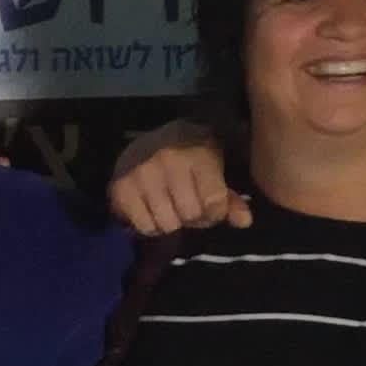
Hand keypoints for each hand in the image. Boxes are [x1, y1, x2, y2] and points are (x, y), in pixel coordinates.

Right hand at [107, 124, 253, 237]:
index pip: (213, 203)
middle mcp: (168, 162)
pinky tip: (151, 208)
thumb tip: (244, 222)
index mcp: (197, 154)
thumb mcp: (215, 168)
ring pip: (166, 225)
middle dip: (192, 217)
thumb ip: (230, 198)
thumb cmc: (191, 155)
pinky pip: (144, 227)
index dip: (215, 212)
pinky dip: (150, 225)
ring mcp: (142, 174)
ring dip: (171, 222)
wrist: (149, 139)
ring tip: (169, 205)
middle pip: (189, 216)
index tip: (210, 203)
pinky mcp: (120, 188)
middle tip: (186, 203)